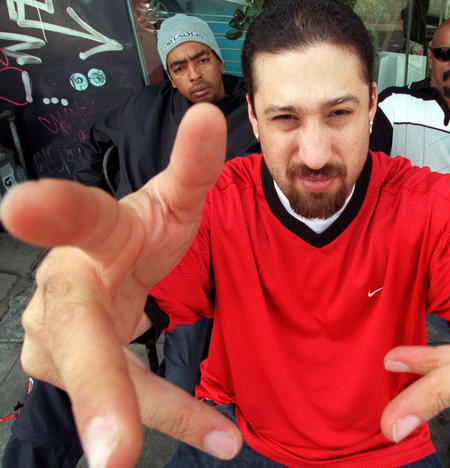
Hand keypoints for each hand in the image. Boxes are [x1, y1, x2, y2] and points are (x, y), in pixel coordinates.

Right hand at [1, 104, 241, 466]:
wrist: (111, 267)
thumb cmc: (137, 233)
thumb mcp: (173, 201)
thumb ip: (193, 166)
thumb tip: (206, 117)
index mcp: (92, 232)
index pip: (76, 215)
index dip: (51, 211)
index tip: (18, 206)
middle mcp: (61, 285)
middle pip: (76, 332)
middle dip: (98, 385)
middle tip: (114, 450)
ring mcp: (54, 333)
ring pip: (104, 377)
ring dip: (144, 414)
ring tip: (217, 436)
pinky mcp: (63, 366)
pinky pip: (124, 399)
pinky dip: (172, 416)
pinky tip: (216, 434)